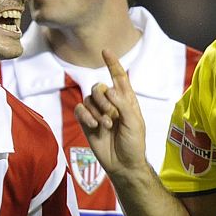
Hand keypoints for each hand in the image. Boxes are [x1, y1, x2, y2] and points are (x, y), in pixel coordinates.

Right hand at [74, 49, 147, 176]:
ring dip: (97, 111)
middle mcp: (111, 103)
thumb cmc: (134, 143)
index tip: (105, 51)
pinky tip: (94, 126)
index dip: (112, 64)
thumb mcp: (135, 122)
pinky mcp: (87, 122)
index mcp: (126, 100)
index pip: (118, 77)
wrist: (123, 164)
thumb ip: (123, 103)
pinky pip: (80, 109)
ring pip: (89, 98)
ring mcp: (98, 112)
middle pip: (99, 87)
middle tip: (112, 116)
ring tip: (106, 125)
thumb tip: (108, 88)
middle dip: (103, 99)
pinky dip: (86, 116)